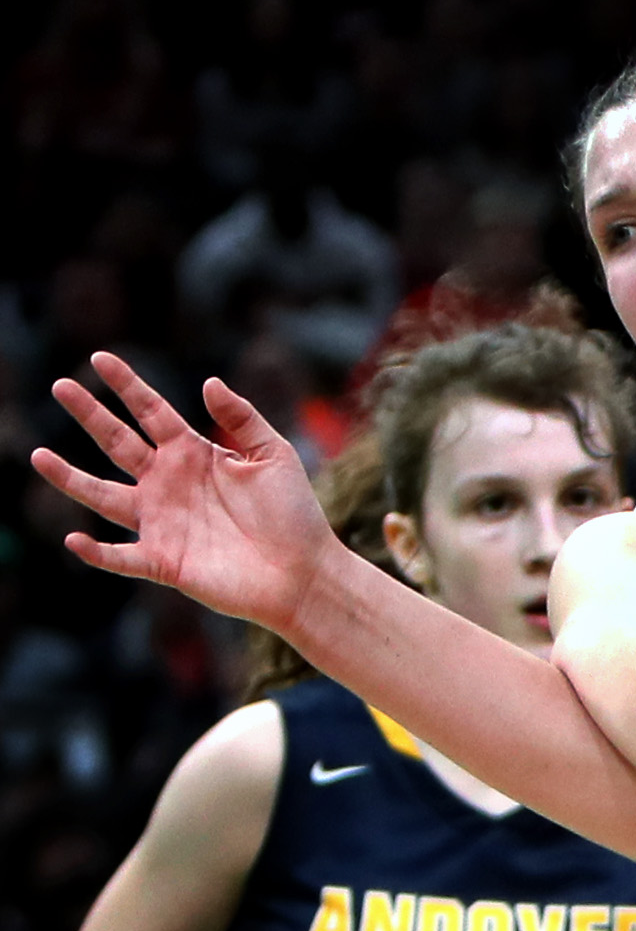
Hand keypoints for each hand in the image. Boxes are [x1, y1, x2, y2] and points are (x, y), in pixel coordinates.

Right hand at [30, 353, 342, 630]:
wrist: (303, 573)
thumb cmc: (293, 514)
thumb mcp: (274, 456)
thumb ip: (243, 418)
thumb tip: (209, 381)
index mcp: (194, 454)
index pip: (151, 412)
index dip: (127, 385)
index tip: (99, 358)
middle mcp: (169, 484)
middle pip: (117, 443)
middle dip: (89, 415)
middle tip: (59, 386)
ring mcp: (161, 522)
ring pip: (102, 496)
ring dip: (70, 479)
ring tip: (38, 456)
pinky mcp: (163, 562)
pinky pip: (120, 556)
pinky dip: (97, 551)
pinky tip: (74, 539)